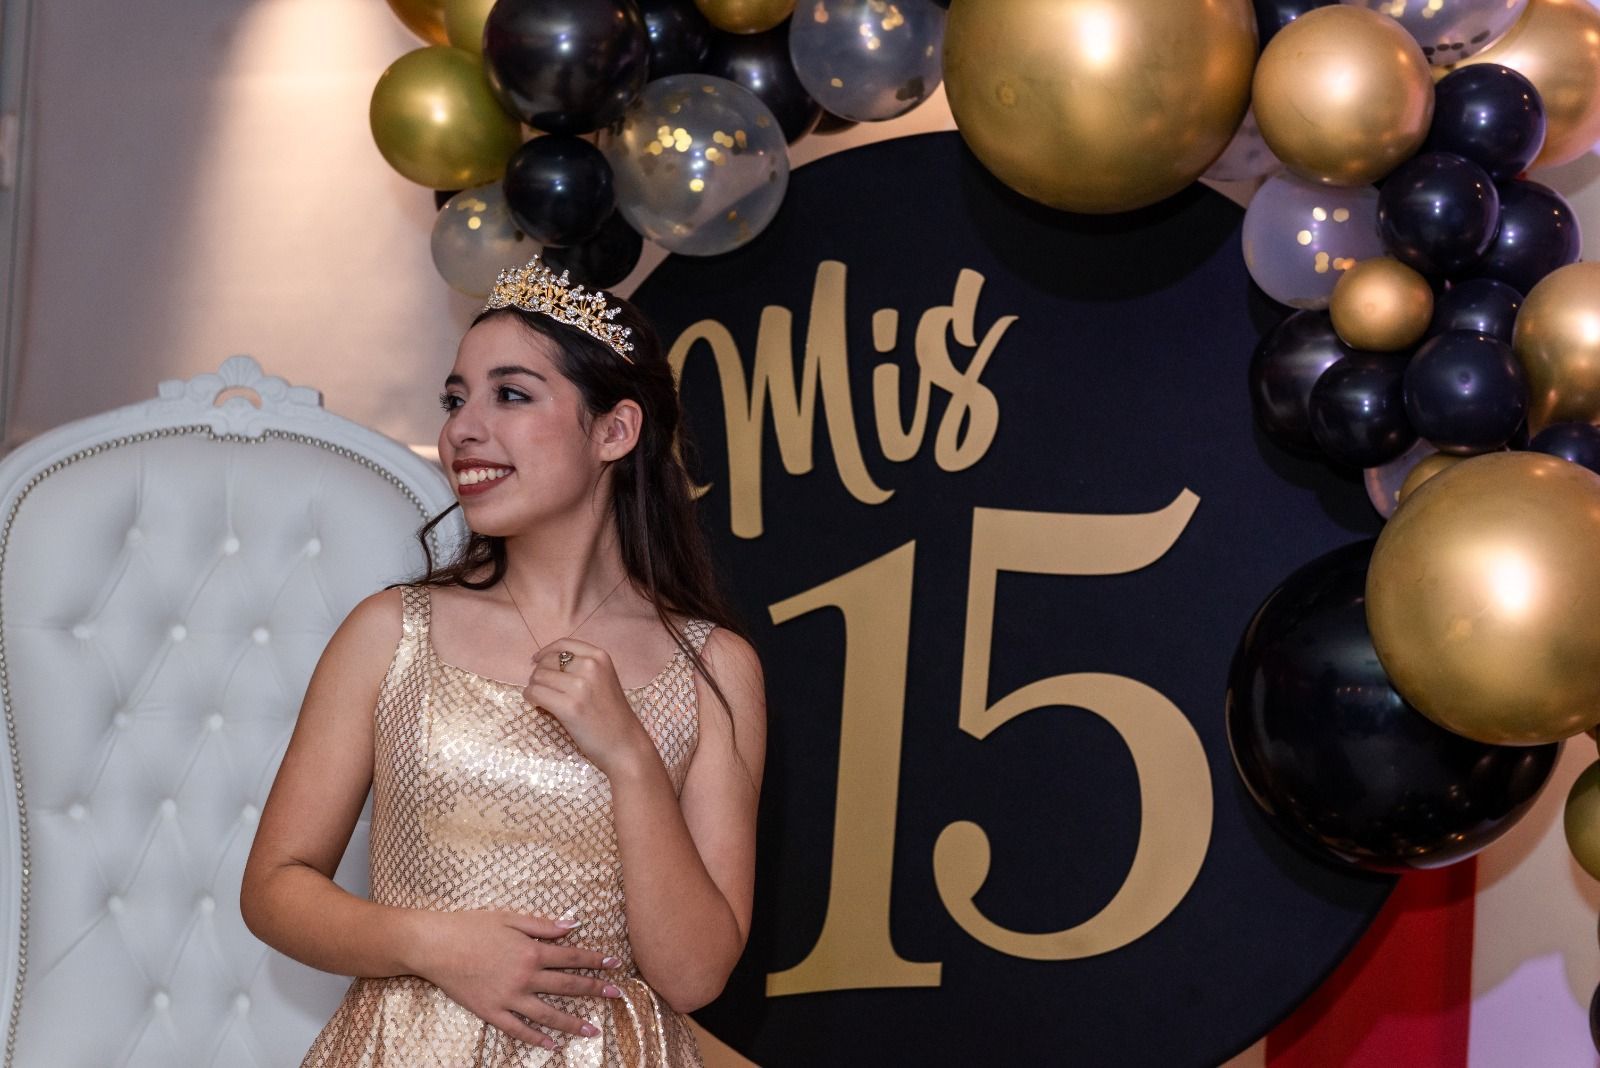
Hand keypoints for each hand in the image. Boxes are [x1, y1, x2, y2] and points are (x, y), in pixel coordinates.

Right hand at [415, 909, 622, 1049]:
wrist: (436, 946)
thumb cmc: (471, 926)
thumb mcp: (510, 917)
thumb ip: (543, 925)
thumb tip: (573, 924)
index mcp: (531, 951)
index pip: (572, 957)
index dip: (596, 960)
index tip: (615, 964)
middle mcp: (525, 977)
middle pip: (568, 986)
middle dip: (595, 990)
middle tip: (617, 995)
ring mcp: (509, 997)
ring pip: (548, 1014)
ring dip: (573, 1023)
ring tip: (593, 1031)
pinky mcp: (491, 1012)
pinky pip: (518, 1029)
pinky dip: (536, 1039)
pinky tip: (552, 1045)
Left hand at [523, 638, 653, 776]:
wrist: (625, 744)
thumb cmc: (613, 715)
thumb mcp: (604, 679)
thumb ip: (582, 667)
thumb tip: (544, 663)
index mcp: (600, 657)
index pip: (563, 644)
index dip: (545, 652)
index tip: (537, 660)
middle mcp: (590, 666)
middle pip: (547, 661)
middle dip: (539, 674)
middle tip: (543, 689)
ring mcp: (580, 686)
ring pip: (538, 677)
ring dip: (534, 687)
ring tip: (541, 699)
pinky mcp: (569, 707)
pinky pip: (535, 693)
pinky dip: (531, 698)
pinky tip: (537, 705)